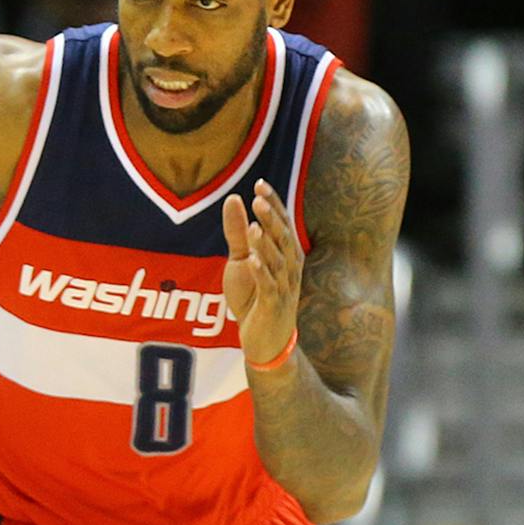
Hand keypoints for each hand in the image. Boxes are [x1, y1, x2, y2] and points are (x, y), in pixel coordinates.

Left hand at [221, 181, 302, 366]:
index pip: (281, 224)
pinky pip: (269, 287)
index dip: (273, 205)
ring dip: (266, 244)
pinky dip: (262, 273)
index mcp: (285, 254)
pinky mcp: (273, 306)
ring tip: (253, 227)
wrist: (265, 339)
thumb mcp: (241, 261)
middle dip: (271, 219)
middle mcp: (289, 267)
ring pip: (278, 261)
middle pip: (282, 238)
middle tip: (258, 200)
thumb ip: (237, 233)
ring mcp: (283, 287)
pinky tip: (252, 261)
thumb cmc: (254, 298)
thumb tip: (234, 199)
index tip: (260, 184)